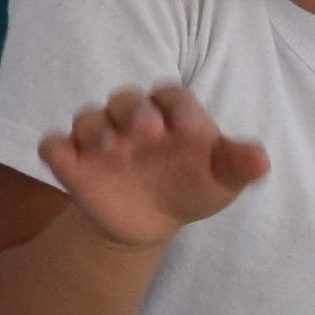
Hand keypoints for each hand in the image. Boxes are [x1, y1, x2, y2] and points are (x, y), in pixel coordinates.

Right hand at [29, 81, 268, 249]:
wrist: (153, 217)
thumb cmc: (193, 185)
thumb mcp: (221, 179)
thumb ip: (238, 165)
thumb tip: (261, 159)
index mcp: (170, 115)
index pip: (172, 97)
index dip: (180, 108)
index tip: (192, 129)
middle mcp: (132, 119)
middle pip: (125, 100)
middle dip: (134, 111)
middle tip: (147, 129)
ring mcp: (100, 138)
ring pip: (88, 119)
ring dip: (96, 130)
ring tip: (112, 150)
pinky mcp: (73, 161)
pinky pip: (53, 146)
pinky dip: (54, 150)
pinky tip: (64, 161)